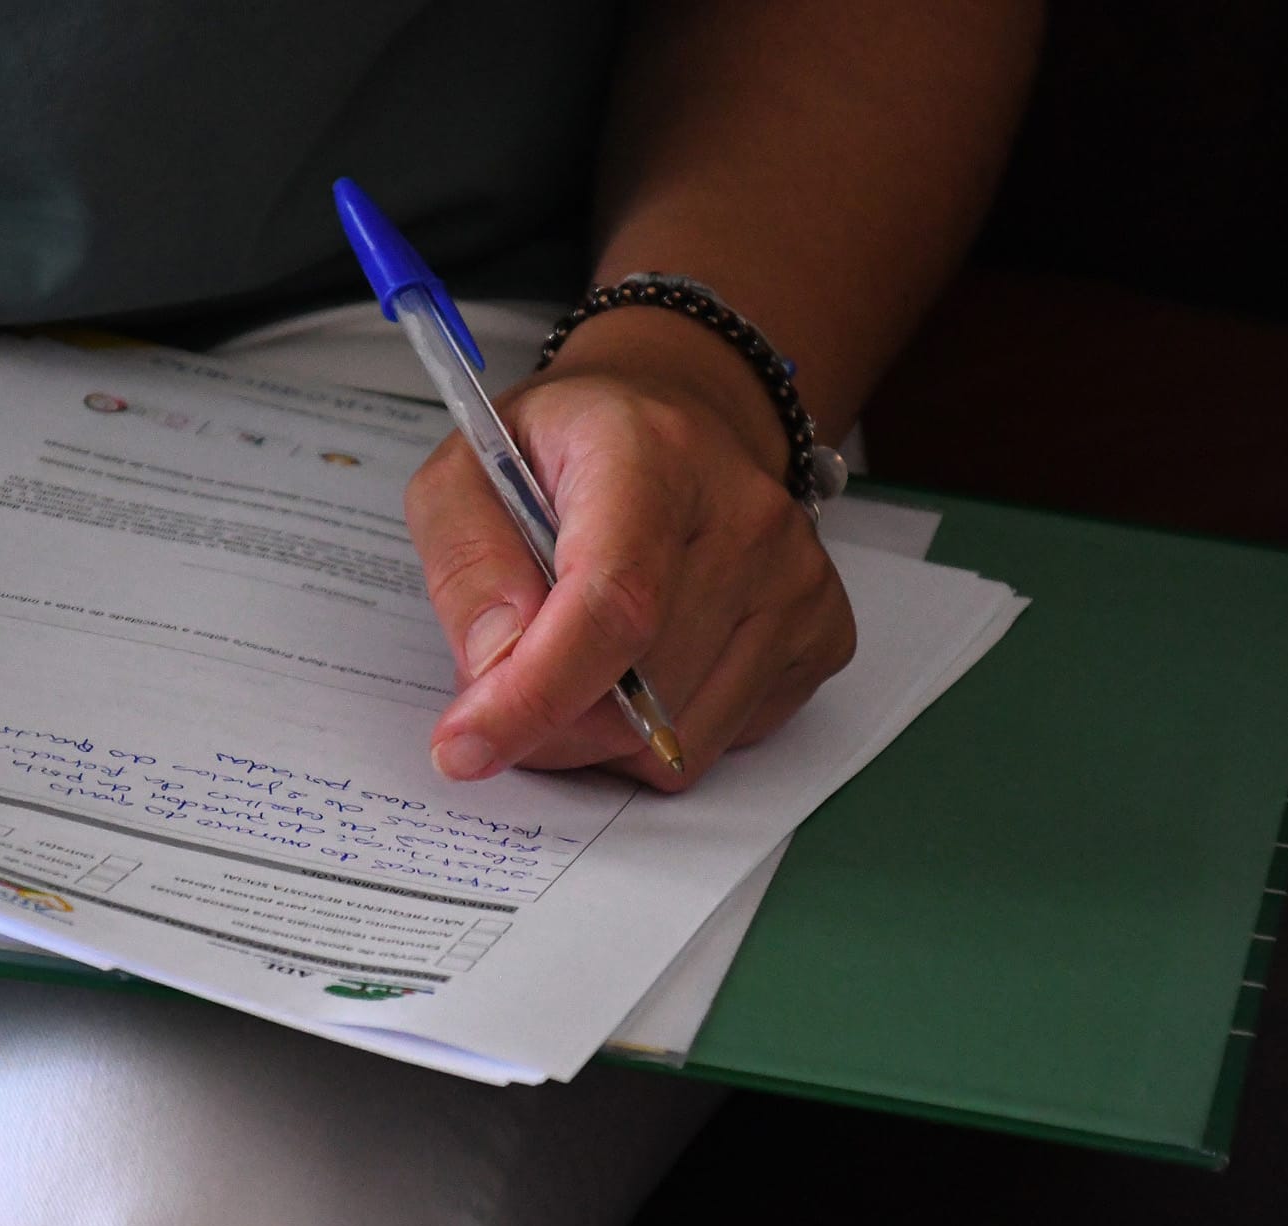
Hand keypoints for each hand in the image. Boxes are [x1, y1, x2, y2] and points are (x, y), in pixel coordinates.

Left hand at [405, 307, 854, 791]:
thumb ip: (467, 563)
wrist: (676, 416)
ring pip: (680, 743)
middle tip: (506, 684)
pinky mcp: (823, 633)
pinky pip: (723, 742)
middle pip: (638, 696)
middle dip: (548, 722)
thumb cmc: (567, 450)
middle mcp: (745, 516)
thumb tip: (496, 664)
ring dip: (604, 736)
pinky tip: (645, 660)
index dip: (536, 692)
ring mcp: (797, 580)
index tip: (465, 747)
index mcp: (651, 457)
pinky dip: (663, 731)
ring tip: (581, 659)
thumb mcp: (469, 472)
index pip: (612, 603)